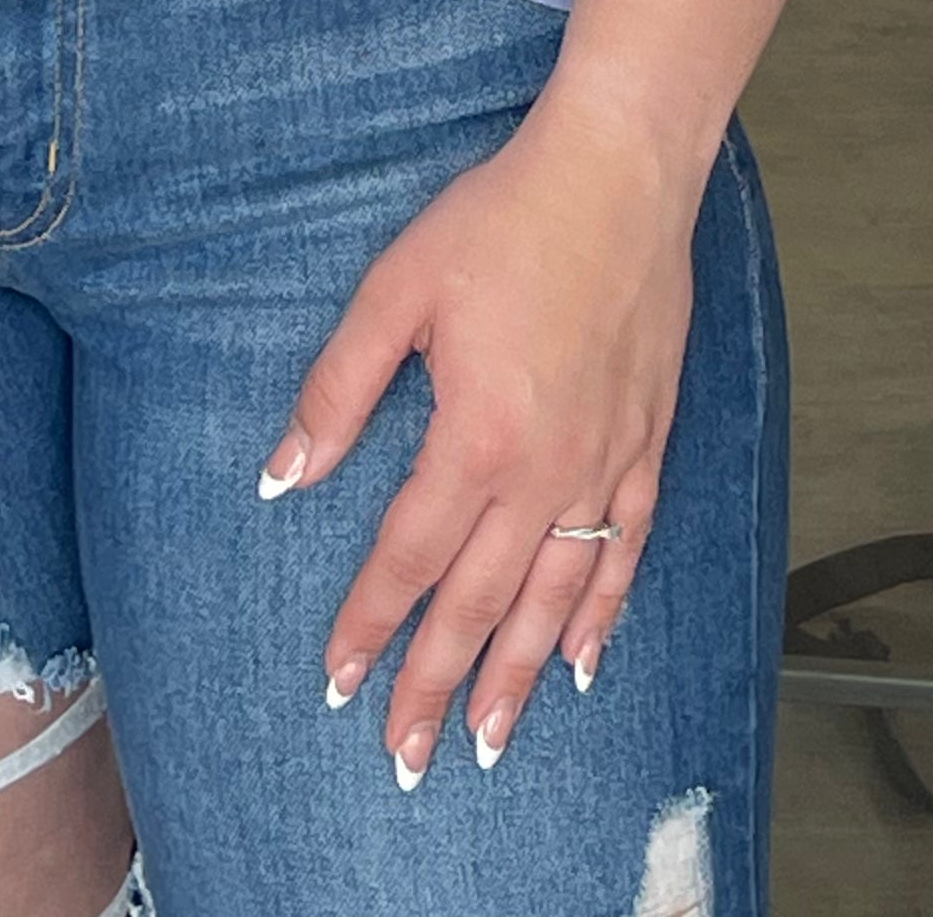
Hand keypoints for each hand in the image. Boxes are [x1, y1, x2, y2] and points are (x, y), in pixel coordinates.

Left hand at [261, 87, 707, 782]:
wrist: (618, 173)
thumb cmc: (502, 219)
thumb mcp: (397, 289)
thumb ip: (338, 388)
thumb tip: (285, 475)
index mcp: (474, 437)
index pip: (408, 558)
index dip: (369, 625)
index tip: (338, 682)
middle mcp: (544, 472)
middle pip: (481, 604)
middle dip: (435, 684)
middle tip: (406, 758)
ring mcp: (603, 464)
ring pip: (557, 600)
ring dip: (518, 677)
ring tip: (486, 741)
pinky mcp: (647, 444)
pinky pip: (625, 552)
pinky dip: (605, 615)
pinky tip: (587, 662)